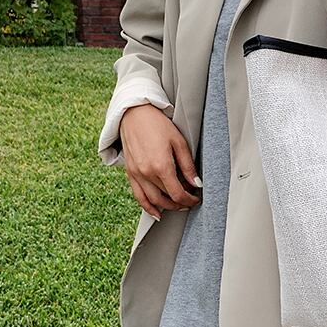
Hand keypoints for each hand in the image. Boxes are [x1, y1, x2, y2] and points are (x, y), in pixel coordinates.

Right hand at [119, 104, 201, 219]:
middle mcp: (147, 174)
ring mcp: (136, 174)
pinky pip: (138, 196)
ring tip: (177, 206)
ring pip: (152, 201)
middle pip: (166, 198)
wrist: (134, 114)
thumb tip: (196, 184)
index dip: (189, 200)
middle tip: (190, 201)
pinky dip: (147, 207)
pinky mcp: (129, 173)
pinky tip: (156, 212)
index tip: (197, 199)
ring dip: (166, 207)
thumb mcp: (179, 143)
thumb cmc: (158, 125)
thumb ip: (188, 166)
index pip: (178, 194)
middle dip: (180, 203)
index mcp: (161, 166)